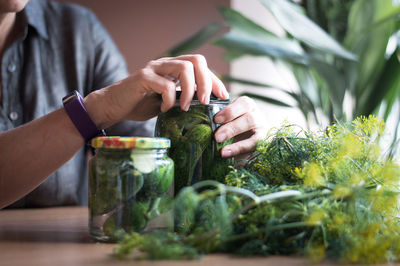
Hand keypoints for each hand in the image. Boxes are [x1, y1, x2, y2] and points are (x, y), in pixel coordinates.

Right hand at [84, 54, 228, 128]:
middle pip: (196, 60)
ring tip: (185, 107)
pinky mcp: (142, 77)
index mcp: (173, 68)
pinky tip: (164, 109)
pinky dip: (169, 100)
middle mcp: (165, 63)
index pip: (200, 65)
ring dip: (190, 90)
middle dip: (207, 81)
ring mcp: (153, 68)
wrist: (113, 106)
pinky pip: (165, 85)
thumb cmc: (140, 104)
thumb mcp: (168, 101)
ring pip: (183, 68)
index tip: (223, 96)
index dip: (215, 79)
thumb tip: (207, 105)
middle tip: (205, 101)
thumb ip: (183, 98)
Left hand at [213, 96, 265, 158]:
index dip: (230, 111)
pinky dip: (243, 157)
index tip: (216, 120)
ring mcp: (262, 133)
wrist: (251, 132)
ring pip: (255, 139)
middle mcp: (258, 118)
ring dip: (238, 147)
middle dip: (232, 129)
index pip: (244, 104)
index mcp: (249, 106)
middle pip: (249, 120)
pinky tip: (232, 160)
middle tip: (217, 137)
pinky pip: (255, 153)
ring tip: (223, 152)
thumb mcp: (229, 114)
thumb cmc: (235, 120)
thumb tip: (205, 122)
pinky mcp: (262, 147)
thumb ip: (220, 115)